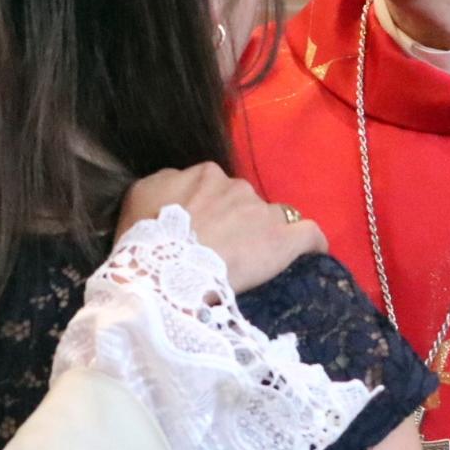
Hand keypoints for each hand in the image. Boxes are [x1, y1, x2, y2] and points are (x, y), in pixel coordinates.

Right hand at [117, 163, 326, 293]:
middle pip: (241, 201)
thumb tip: (177, 186)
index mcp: (203, 174)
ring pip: (270, 216)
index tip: (198, 233)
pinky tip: (311, 254)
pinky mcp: (283, 240)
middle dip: (233, 222)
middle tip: (217, 252)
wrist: (163, 274)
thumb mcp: (138, 197)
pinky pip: (309, 235)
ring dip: (261, 234)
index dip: (207, 211)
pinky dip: (311, 244)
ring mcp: (262, 211)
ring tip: (250, 262)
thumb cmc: (143, 240)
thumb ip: (163, 185)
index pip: (213, 187)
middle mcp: (235, 185)